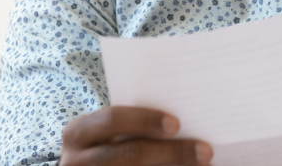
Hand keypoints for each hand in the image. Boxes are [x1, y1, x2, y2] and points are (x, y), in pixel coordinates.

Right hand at [59, 106, 212, 165]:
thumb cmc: (104, 148)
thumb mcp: (106, 136)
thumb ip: (131, 127)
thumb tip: (184, 123)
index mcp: (78, 133)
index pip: (112, 119)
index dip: (145, 120)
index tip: (177, 124)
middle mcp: (76, 161)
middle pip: (131, 153)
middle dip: (173, 152)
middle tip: (205, 151)